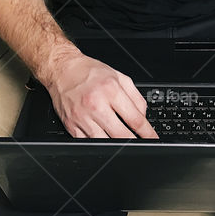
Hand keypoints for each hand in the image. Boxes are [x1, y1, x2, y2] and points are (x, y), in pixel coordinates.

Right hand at [42, 51, 158, 139]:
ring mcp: (82, 117)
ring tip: (124, 144)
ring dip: (117, 146)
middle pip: (121, 134)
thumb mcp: (119, 77)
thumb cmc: (89, 72)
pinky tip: (105, 141)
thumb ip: (135, 97)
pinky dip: (98, 144)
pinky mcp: (71, 125)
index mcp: (111, 90)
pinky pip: (88, 142)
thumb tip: (143, 116)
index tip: (152, 138)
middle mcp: (96, 104)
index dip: (147, 132)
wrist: (62, 70)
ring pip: (104, 142)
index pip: (134, 119)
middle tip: (141, 144)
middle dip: (134, 142)